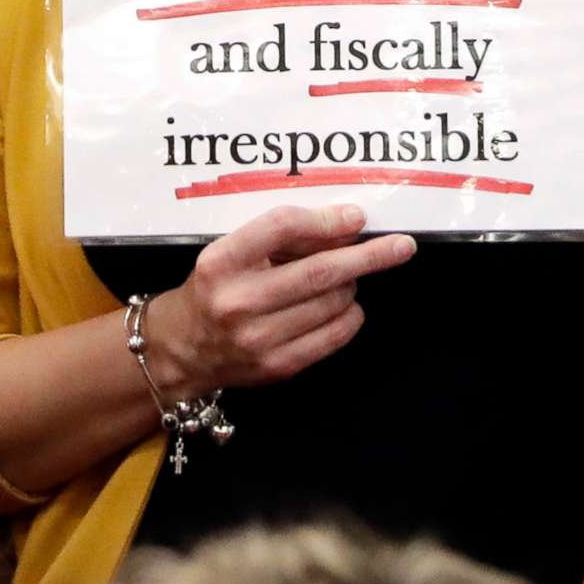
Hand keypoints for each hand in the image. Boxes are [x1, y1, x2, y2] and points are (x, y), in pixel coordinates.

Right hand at [147, 205, 416, 396]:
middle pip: (319, 271)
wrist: (180, 348)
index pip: (281, 226)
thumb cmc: (215, 288)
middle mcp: (237, 301)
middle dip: (369, 256)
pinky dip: (350, 315)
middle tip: (402, 245)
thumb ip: (282, 237)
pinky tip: (343, 305)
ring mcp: (257, 339)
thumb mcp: (233, 252)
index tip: (357, 217)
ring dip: (351, 285)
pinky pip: (334, 335)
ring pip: (333, 302)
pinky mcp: (276, 366)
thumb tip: (348, 225)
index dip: (326, 220)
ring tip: (343, 278)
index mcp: (221, 262)